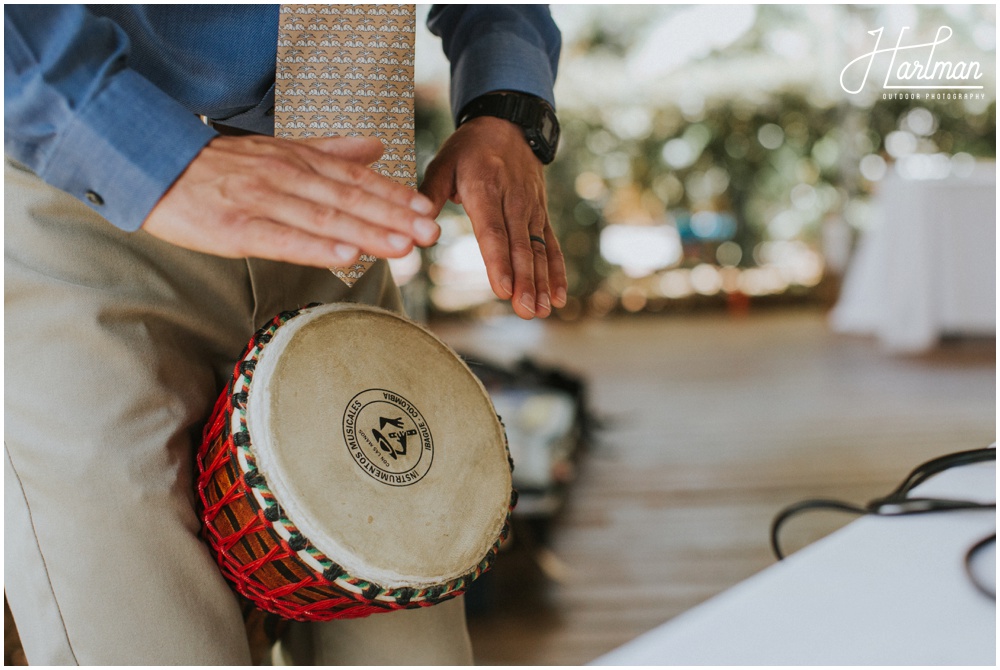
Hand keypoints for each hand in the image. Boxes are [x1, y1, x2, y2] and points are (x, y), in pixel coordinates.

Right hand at [143, 134, 440, 266]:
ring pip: (323, 218)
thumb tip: (377, 147)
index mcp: (298, 160)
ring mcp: (261, 201)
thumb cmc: (220, 167)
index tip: (427, 211)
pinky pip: (282, 238)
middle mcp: (285, 177)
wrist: (154, 167)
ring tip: (402, 246)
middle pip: (348, 199)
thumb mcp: (278, 149)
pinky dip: (316, 246)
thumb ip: (330, 151)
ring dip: (366, 232)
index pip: (356, 179)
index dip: (394, 196)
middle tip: (430, 233)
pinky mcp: (236, 228)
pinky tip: (346, 255)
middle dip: (393, 217)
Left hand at [420, 116, 567, 318]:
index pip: (492, 231)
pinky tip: (558, 297)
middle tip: (525, 310)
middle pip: (520, 246)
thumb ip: (430, 195)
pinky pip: (551, 245)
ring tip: (543, 311)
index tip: (503, 289)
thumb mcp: (443, 163)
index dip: (498, 261)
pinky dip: (556, 271)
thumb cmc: (468, 149)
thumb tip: (418, 227)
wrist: (507, 124)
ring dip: (542, 282)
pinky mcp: (540, 215)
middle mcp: (513, 200)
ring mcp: (530, 209)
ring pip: (539, 250)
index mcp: (484, 188)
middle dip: (525, 281)